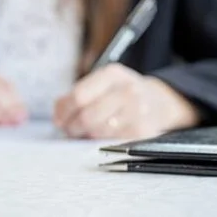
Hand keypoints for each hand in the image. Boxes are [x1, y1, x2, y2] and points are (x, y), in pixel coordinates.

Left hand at [53, 63, 199, 138]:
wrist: (158, 101)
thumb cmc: (122, 93)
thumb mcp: (103, 83)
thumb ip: (78, 94)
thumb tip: (58, 112)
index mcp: (112, 74)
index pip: (79, 96)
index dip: (64, 111)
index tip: (59, 119)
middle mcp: (127, 90)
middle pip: (87, 117)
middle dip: (73, 127)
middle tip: (69, 130)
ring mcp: (137, 112)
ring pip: (97, 132)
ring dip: (86, 135)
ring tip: (86, 132)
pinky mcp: (142, 132)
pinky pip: (110, 142)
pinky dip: (101, 141)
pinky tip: (102, 135)